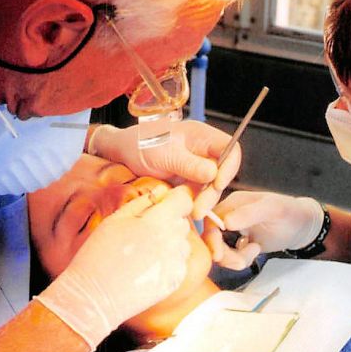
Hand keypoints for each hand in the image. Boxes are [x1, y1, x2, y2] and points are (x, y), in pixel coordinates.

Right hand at [35, 186, 192, 348]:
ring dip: (170, 242)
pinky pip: (180, 262)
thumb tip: (162, 191)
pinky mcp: (176, 280)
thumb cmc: (99, 255)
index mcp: (157, 221)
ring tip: (144, 252)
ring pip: (183, 242)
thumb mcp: (115, 220)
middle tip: (144, 233)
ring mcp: (176, 262)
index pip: (184, 199)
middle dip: (169, 221)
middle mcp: (173, 241)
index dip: (176, 198)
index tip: (167, 202)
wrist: (94, 296)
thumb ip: (142, 202)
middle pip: (182, 221)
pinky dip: (169, 262)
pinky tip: (147, 267)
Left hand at [88, 121, 240, 217]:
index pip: (230, 150)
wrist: (120, 154)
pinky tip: (187, 213)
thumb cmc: (140, 144)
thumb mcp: (164, 154)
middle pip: (222, 173)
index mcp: (202, 136)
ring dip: (204, 202)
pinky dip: (195, 205)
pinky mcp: (188, 183)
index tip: (217, 184)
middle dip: (213, 192)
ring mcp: (197, 168)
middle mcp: (203, 152)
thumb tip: (213, 173)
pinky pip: (199, 196)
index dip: (229, 167)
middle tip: (199, 209)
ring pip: (211, 188)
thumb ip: (189, 164)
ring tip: (192, 214)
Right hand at [204, 191, 323, 269]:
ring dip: (234, 258)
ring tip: (255, 251)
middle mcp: (228, 215)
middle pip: (211, 238)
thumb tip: (225, 222)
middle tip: (240, 262)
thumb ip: (249, 214)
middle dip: (223, 254)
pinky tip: (256, 251)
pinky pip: (230, 256)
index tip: (219, 254)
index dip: (210, 238)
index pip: (209, 220)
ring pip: (219, 250)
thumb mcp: (273, 210)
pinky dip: (240, 259)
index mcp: (232, 202)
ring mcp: (232, 230)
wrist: (302, 226)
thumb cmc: (290, 213)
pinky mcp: (237, 243)